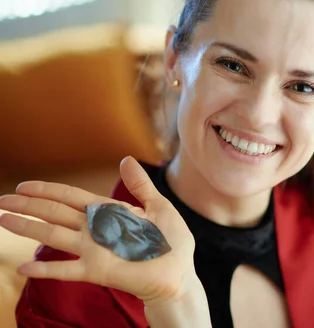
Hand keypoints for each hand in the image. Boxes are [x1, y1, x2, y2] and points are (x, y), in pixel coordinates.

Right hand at [0, 156, 197, 305]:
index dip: (48, 190)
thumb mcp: (158, 206)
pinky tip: (23, 266)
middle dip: (29, 206)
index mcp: (108, 212)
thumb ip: (139, 185)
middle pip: (55, 213)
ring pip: (54, 236)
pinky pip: (66, 270)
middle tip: (1, 200)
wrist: (178, 272)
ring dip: (28, 229)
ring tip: (3, 220)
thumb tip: (126, 158)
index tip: (24, 186)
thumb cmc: (171, 240)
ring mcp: (93, 250)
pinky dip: (45, 268)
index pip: (71, 197)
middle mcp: (94, 229)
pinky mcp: (96, 270)